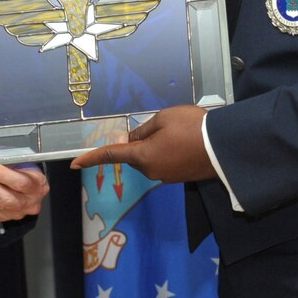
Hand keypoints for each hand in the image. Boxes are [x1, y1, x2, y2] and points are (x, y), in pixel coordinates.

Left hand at [0, 163, 48, 223]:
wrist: (28, 187)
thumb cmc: (25, 171)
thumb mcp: (24, 163)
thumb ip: (9, 162)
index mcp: (37, 187)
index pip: (20, 183)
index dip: (2, 175)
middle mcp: (28, 204)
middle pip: (5, 198)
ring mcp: (14, 213)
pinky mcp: (1, 216)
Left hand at [70, 105, 211, 182]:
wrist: (224, 147)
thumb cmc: (191, 128)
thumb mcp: (164, 119)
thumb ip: (143, 130)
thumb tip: (132, 140)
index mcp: (142, 156)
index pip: (111, 155)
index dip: (91, 158)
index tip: (74, 164)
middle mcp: (150, 171)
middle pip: (136, 155)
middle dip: (141, 142)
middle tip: (164, 126)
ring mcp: (166, 177)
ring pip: (151, 159)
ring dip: (157, 147)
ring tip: (179, 132)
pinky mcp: (179, 178)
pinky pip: (164, 163)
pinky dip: (168, 153)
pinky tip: (184, 142)